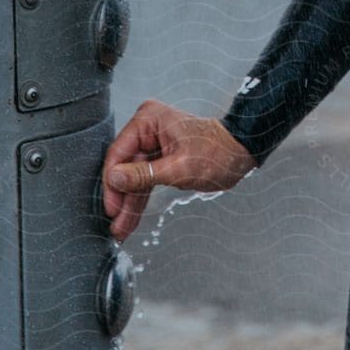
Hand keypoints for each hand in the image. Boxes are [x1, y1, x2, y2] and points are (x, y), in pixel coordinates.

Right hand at [99, 100, 257, 243]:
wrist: (239, 154)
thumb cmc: (215, 153)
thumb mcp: (178, 168)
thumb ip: (143, 174)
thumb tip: (114, 177)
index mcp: (149, 120)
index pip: (119, 152)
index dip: (112, 182)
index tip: (110, 206)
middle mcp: (148, 128)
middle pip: (124, 167)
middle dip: (121, 198)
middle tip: (115, 224)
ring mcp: (153, 144)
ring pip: (133, 178)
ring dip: (129, 204)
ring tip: (121, 230)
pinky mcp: (159, 158)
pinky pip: (144, 181)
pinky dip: (139, 200)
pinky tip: (130, 220)